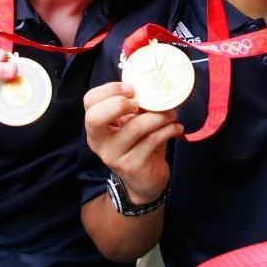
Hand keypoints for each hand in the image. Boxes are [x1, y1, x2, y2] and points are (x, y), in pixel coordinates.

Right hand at [83, 82, 182, 203]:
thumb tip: (153, 85)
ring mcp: (114, 156)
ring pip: (135, 127)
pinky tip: (176, 128)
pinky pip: (153, 139)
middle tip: (142, 102)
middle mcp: (99, 141)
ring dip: (159, 116)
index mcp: (96, 126)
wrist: (145, 181)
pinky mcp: (132, 166)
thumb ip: (135, 106)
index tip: (132, 88)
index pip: (89, 101)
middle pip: (95, 117)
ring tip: (171, 114)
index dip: (109, 90)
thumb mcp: (131, 123)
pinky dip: (169, 129)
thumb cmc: (138, 145)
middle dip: (120, 103)